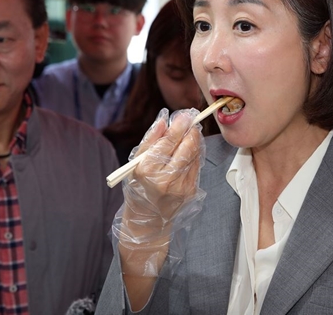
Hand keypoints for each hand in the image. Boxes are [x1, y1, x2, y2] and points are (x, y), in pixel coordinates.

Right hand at [122, 109, 204, 235]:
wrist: (148, 218)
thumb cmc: (139, 187)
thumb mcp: (136, 163)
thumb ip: (150, 140)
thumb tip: (163, 120)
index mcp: (147, 170)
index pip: (168, 142)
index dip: (178, 127)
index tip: (184, 115)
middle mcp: (165, 180)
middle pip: (185, 148)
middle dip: (190, 131)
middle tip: (191, 121)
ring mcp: (180, 187)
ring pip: (193, 156)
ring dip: (194, 142)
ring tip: (190, 133)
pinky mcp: (190, 191)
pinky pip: (195, 167)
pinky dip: (194, 155)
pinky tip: (189, 151)